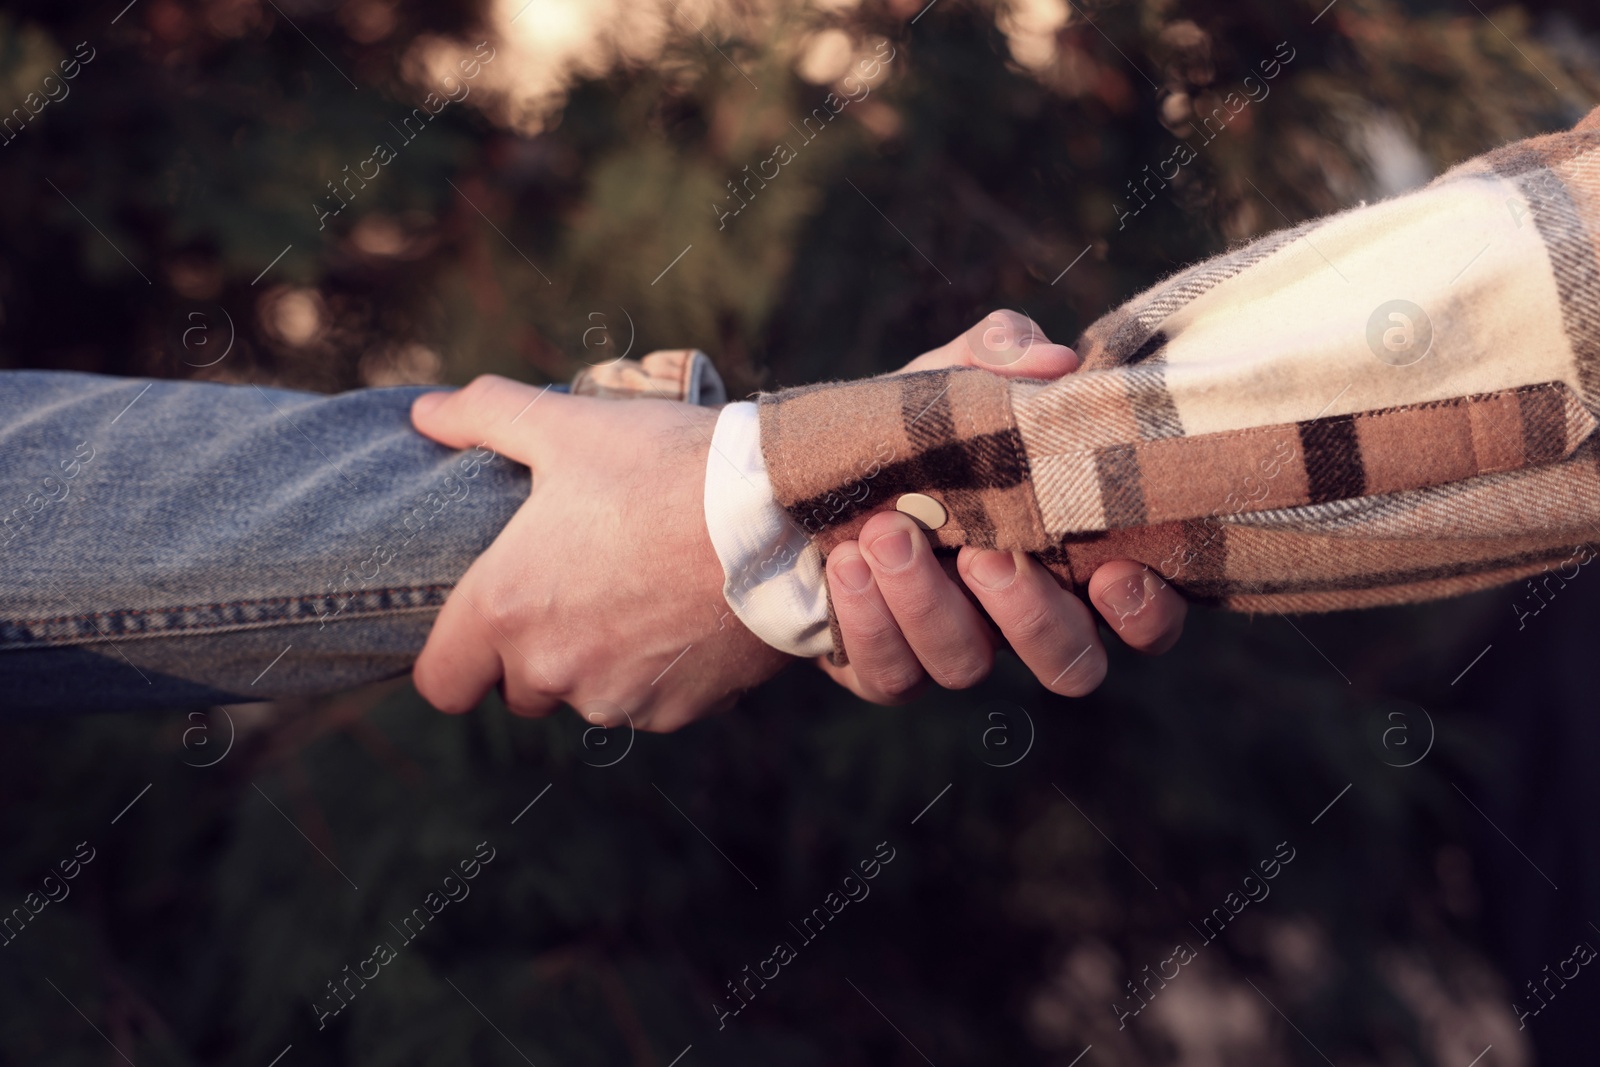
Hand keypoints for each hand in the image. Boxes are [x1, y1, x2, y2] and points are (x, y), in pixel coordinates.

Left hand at [408, 377, 787, 732]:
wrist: (779, 516)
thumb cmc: (664, 466)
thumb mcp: (567, 425)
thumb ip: (482, 415)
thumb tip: (424, 412)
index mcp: (506, 610)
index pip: (442, 685)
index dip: (456, 658)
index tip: (483, 626)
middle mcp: (554, 670)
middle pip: (519, 689)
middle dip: (536, 650)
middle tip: (575, 586)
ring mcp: (620, 697)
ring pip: (588, 696)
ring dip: (601, 662)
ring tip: (639, 591)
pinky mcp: (680, 710)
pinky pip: (651, 703)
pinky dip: (661, 673)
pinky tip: (686, 613)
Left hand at [817, 311, 1185, 703]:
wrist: (805, 478)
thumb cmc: (911, 432)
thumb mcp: (953, 379)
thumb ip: (1004, 354)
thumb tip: (1056, 360)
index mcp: (1071, 558)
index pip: (1147, 618)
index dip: (1145, 612)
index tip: (1113, 571)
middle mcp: (1025, 620)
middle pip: (1071, 664)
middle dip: (1032, 616)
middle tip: (983, 555)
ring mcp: (957, 651)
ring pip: (968, 666)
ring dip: (928, 602)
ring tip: (889, 531)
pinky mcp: (888, 669)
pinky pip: (891, 673)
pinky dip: (868, 619)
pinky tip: (846, 562)